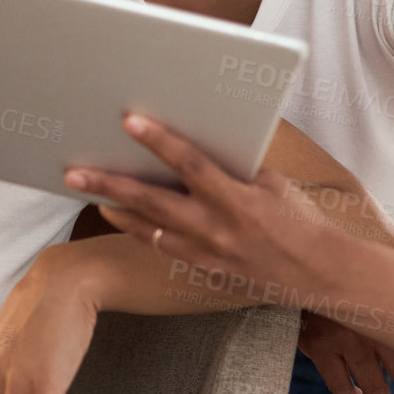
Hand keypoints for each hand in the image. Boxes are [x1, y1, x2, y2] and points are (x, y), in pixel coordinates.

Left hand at [61, 113, 323, 302]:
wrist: (319, 272)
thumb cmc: (297, 217)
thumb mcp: (271, 182)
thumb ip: (232, 166)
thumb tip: (196, 139)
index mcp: (239, 200)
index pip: (191, 164)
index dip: (159, 141)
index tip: (129, 120)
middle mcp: (218, 229)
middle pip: (153, 202)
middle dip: (110, 184)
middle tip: (74, 171)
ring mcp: (207, 254)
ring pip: (149, 227)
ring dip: (115, 207)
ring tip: (85, 188)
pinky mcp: (204, 270)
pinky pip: (162, 246)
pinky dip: (138, 228)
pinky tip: (117, 214)